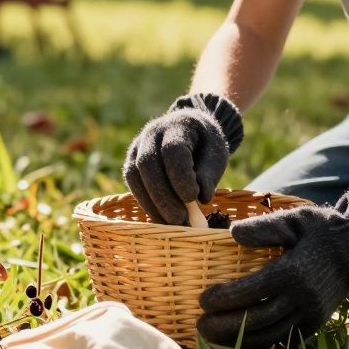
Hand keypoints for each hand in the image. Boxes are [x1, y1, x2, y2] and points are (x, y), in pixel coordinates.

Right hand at [122, 93, 243, 224]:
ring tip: (171, 222)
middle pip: (148, 164)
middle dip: (163, 196)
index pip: (172, 150)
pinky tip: (161, 217)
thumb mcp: (217, 153)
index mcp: (177, 125)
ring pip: (134, 175)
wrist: (190, 130)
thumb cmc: (206, 144)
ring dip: (151, 203)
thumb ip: (210, 173)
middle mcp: (151, 133)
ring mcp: (137, 146)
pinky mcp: (131, 161)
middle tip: (180, 219)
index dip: (180, 176)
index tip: (194, 198)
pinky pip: (132, 183)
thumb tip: (202, 198)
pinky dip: (146, 202)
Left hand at [197, 185, 348, 348]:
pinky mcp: (315, 323)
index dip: (224, 299)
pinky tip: (239, 342)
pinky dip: (261, 345)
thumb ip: (263, 227)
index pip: (251, 291)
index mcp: (293, 272)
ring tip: (212, 336)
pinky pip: (285, 341)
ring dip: (238, 340)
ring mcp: (311, 314)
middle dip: (224, 325)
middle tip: (199, 325)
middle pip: (257, 319)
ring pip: (270, 335)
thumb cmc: (320, 229)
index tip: (202, 300)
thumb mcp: (292, 219)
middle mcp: (302, 298)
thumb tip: (232, 234)